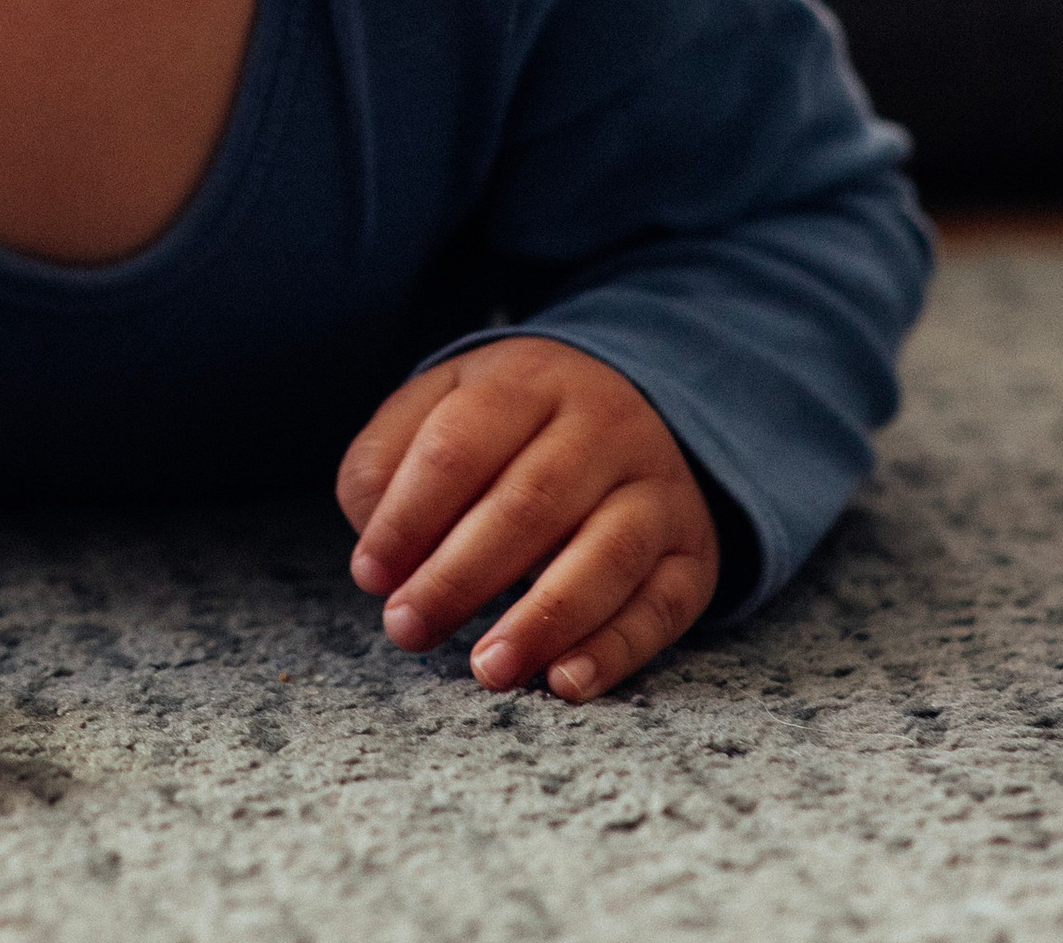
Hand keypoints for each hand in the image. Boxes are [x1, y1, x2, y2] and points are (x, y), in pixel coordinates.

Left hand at [336, 337, 718, 701]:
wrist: (630, 403)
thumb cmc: (507, 424)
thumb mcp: (441, 406)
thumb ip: (389, 460)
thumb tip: (374, 551)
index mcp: (526, 380)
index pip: (459, 446)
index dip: (407, 516)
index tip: (370, 575)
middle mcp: (603, 426)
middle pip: (530, 504)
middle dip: (459, 576)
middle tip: (407, 629)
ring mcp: (658, 489)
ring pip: (607, 556)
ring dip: (541, 621)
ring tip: (485, 670)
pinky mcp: (692, 553)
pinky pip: (662, 606)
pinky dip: (614, 650)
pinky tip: (563, 681)